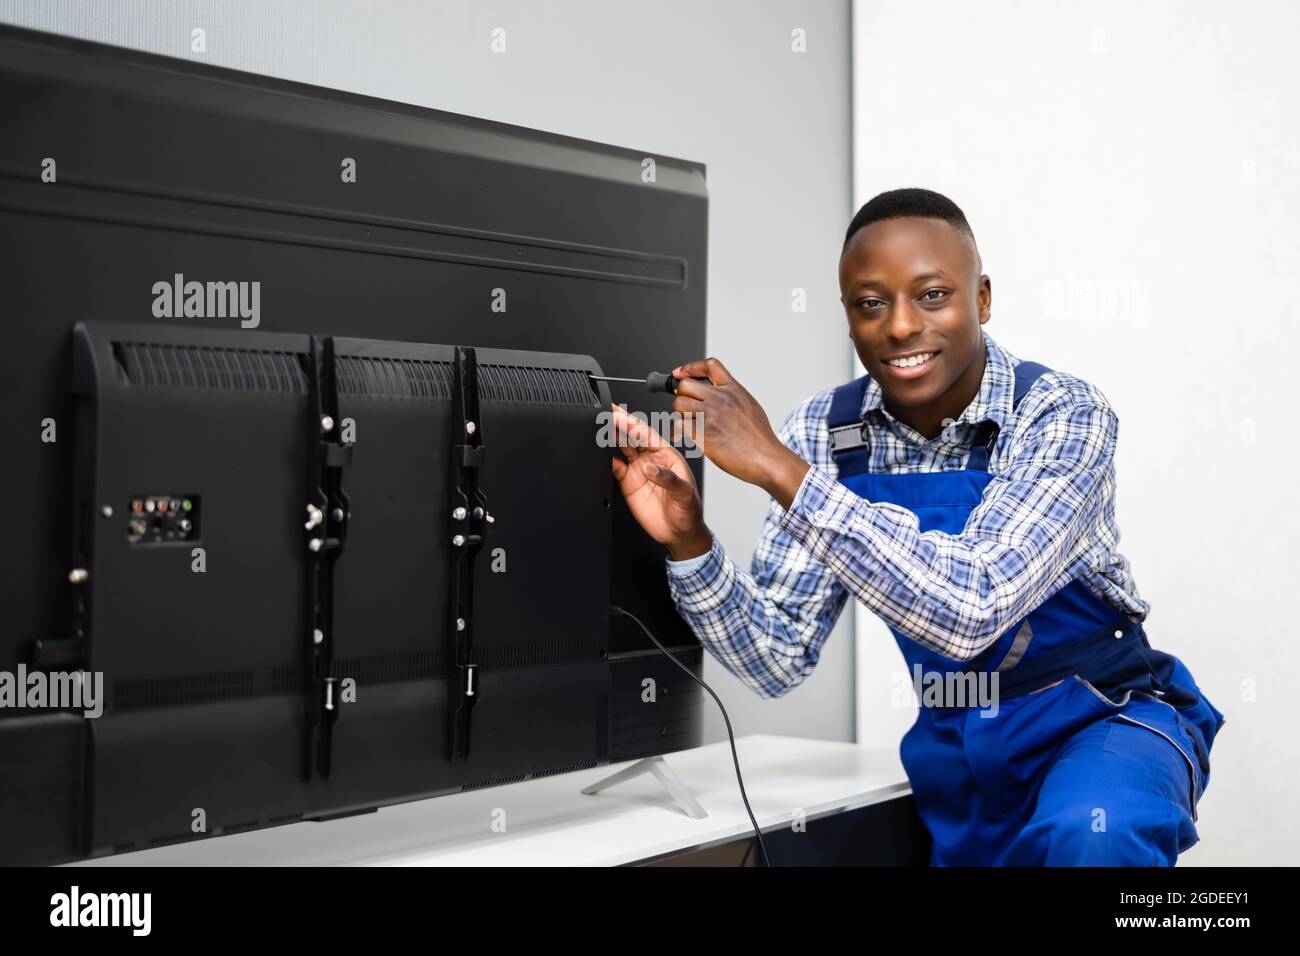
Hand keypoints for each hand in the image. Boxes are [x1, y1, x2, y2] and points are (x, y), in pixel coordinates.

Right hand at [608, 403, 712, 559]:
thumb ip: (668, 479)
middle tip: (604, 412)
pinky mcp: (629, 483)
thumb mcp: (684, 493)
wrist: (679, 533)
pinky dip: (606, 460)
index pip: (646, 434)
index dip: (631, 424)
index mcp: (667, 455)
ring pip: (622, 447)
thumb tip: (650, 468)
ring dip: (611, 437)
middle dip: (618, 423)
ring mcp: (639, 470)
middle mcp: (651, 459)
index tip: (618, 416)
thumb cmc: (689, 511)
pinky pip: (615, 467)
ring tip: (598, 426)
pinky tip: (599, 454)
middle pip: (632, 436)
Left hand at [669, 357, 809, 507]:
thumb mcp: (750, 405)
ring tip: (692, 425)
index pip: (709, 366)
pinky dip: (678, 432)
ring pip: (679, 405)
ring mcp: (711, 414)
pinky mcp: (702, 433)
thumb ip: (732, 396)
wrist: (766, 457)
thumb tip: (718, 393)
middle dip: (682, 397)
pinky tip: (685, 437)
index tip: (679, 374)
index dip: (690, 368)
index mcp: (733, 389)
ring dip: (681, 415)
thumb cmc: (760, 438)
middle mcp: (720, 398)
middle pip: (685, 386)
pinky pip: (679, 425)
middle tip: (687, 409)